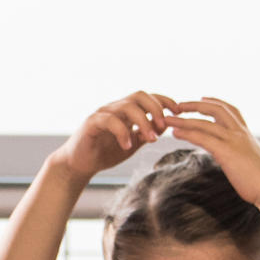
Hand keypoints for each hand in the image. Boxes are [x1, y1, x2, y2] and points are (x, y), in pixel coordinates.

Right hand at [58, 91, 174, 182]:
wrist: (80, 164)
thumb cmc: (106, 152)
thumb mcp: (133, 143)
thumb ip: (146, 133)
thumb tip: (165, 125)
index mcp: (127, 110)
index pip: (148, 97)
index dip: (165, 101)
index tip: (178, 112)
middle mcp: (115, 107)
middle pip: (140, 95)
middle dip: (156, 108)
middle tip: (164, 127)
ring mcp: (103, 113)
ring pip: (127, 106)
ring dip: (143, 121)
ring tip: (151, 139)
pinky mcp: (91, 123)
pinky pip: (109, 120)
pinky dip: (122, 132)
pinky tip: (127, 146)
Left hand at [157, 95, 259, 183]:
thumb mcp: (253, 161)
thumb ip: (242, 154)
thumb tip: (236, 158)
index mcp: (246, 134)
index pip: (231, 110)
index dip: (215, 102)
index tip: (202, 98)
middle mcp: (240, 133)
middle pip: (216, 109)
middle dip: (195, 105)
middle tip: (178, 105)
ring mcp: (234, 141)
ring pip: (205, 124)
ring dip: (183, 120)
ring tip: (167, 119)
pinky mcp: (227, 153)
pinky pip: (203, 138)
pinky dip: (188, 133)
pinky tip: (175, 133)